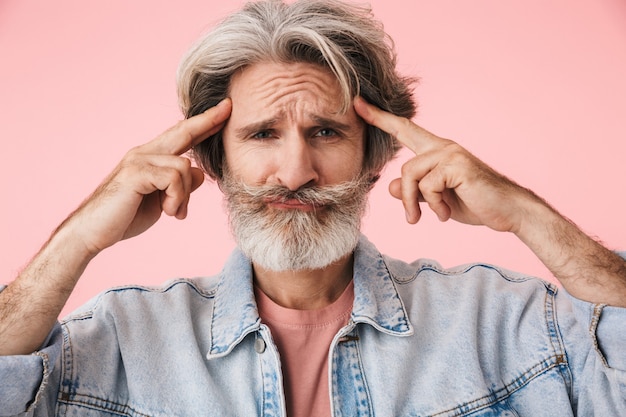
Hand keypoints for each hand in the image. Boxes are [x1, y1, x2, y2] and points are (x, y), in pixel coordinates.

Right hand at [67, 98, 231, 255]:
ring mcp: (138, 160)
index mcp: (150, 158)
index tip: (224, 110)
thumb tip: (200, 173)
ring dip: (184, 196)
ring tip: (173, 212)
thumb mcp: (161, 200)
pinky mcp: (136, 172)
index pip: (182, 136)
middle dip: (207, 121)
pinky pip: (174, 178)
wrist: (92, 232)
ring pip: (184, 167)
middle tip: (228, 108)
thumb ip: (179, 185)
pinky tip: (167, 212)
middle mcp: (144, 153)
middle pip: (183, 131)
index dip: (203, 123)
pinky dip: (176, 199)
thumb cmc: (124, 216)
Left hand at [354, 96, 540, 233]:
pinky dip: (434, 205)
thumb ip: (415, 192)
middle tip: (411, 220)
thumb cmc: (474, 202)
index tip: (357, 103)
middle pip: (404, 166)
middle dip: (407, 196)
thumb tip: (392, 187)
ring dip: (418, 204)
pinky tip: (447, 213)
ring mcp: (450, 154)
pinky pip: (427, 186)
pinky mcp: (457, 165)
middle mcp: (442, 147)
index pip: (403, 130)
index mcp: (436, 151)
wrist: (508, 210)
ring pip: (412, 177)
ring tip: (435, 217)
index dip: (380, 118)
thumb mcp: (437, 200)